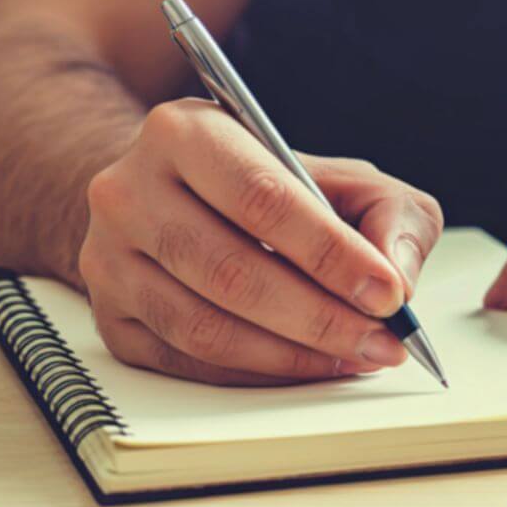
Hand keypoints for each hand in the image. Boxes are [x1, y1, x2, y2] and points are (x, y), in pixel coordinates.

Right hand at [79, 98, 442, 384]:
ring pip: (204, 327)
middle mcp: (129, 192)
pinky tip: (306, 367)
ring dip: (291, 355)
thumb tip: (398, 279)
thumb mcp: (345, 179)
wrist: (181, 199)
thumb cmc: (273, 189)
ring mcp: (109, 258)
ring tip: (353, 358)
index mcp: (186, 132)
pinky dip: (257, 373)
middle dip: (320, 317)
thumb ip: (389, 216)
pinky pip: (187, 362)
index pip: (263, 198)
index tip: (387, 294)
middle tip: (382, 342)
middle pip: (231, 270)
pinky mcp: (111, 317)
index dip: (331, 254)